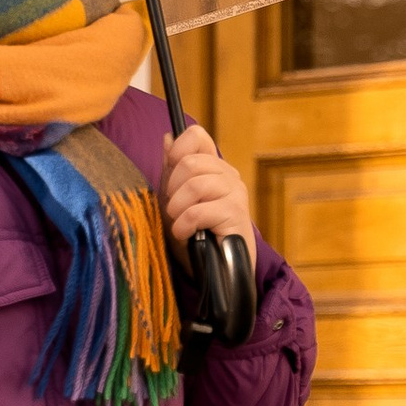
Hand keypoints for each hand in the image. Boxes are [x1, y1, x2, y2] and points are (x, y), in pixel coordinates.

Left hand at [162, 123, 251, 254]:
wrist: (215, 270)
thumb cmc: (195, 234)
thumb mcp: (176, 199)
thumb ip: (172, 169)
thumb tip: (168, 137)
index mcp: (213, 167)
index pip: (197, 136)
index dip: (177, 149)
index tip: (170, 171)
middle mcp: (228, 175)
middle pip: (190, 161)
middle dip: (172, 188)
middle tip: (174, 209)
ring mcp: (235, 193)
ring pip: (194, 184)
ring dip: (177, 209)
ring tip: (179, 223)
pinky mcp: (236, 214)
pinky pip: (198, 212)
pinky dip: (183, 226)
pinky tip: (186, 235)